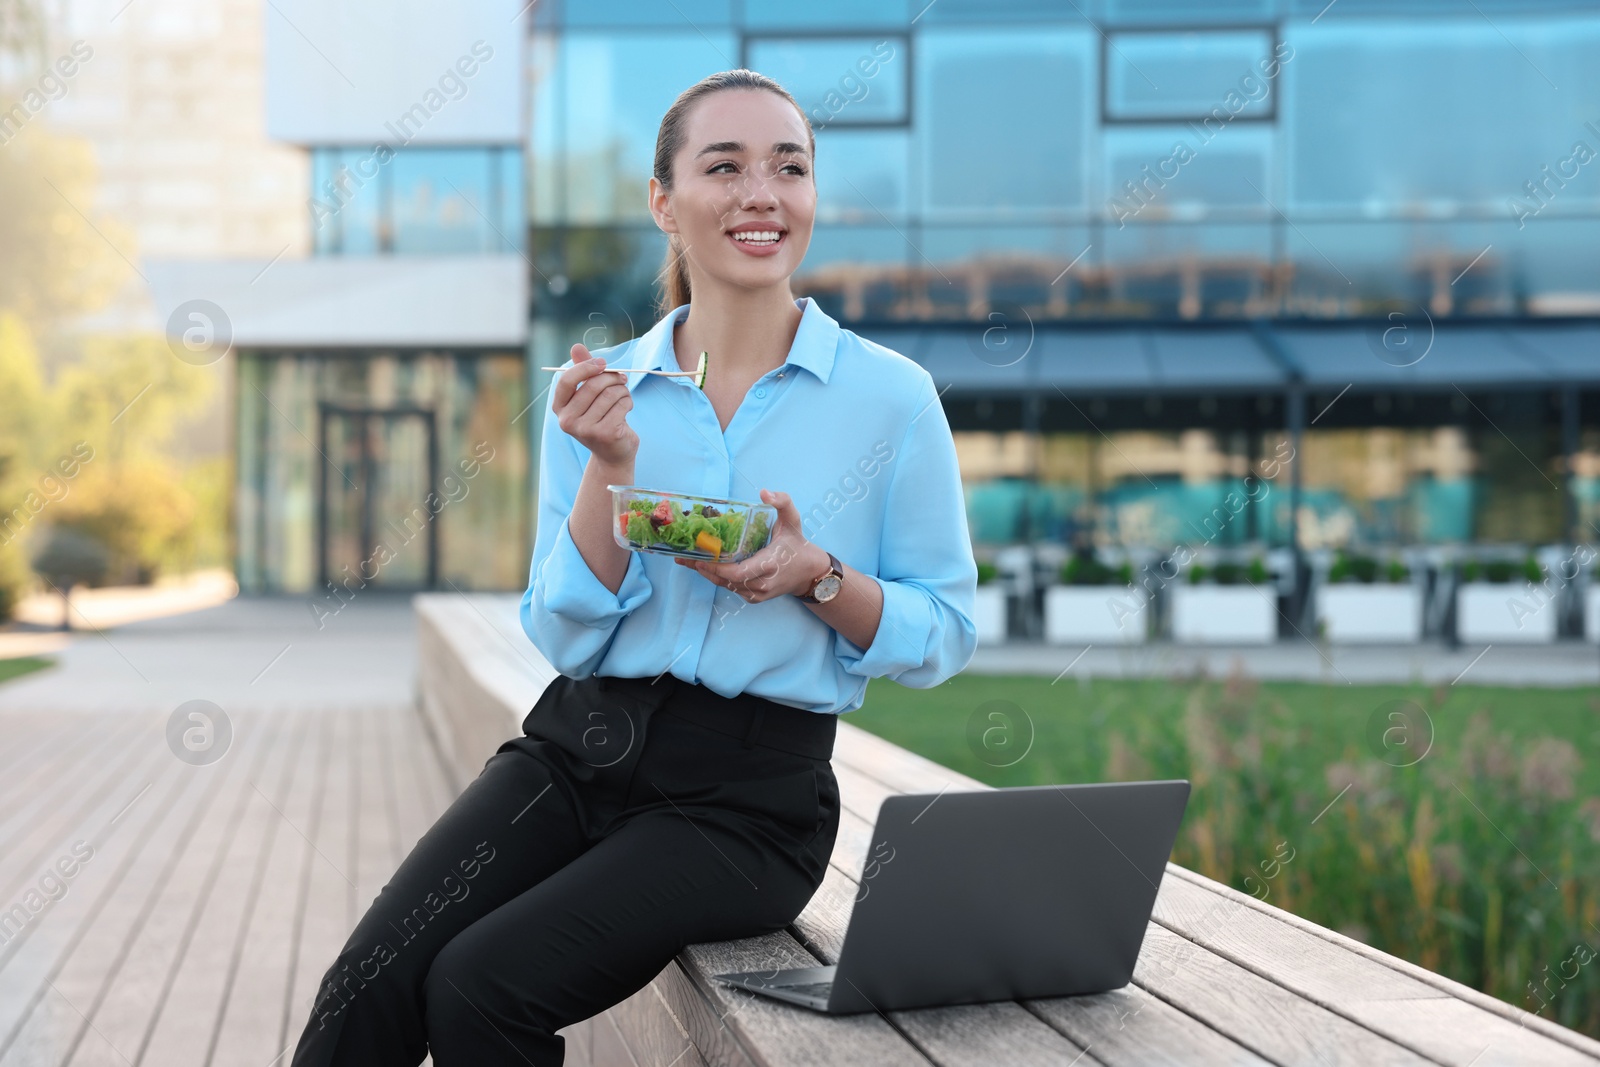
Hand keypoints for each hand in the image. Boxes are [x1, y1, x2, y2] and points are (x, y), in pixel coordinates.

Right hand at [553, 343, 636, 466]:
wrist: (613, 453)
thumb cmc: (600, 418)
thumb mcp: (588, 395)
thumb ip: (582, 371)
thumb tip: (576, 346)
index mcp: (559, 408)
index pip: (567, 380)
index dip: (586, 367)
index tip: (602, 363)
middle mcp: (568, 420)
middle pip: (593, 385)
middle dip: (611, 377)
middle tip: (622, 378)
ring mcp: (586, 429)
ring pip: (610, 394)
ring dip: (622, 390)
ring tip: (623, 395)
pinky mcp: (606, 434)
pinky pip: (622, 404)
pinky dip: (628, 402)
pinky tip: (626, 409)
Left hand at [674, 489, 828, 602]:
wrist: (810, 573)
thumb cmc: (797, 544)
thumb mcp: (793, 520)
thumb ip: (782, 502)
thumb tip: (764, 492)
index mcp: (770, 565)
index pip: (738, 573)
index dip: (717, 567)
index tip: (700, 556)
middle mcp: (762, 583)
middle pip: (726, 580)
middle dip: (704, 569)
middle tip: (684, 556)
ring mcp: (758, 593)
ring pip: (726, 585)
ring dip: (707, 573)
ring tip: (687, 560)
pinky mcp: (754, 597)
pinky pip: (731, 588)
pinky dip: (717, 578)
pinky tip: (703, 568)